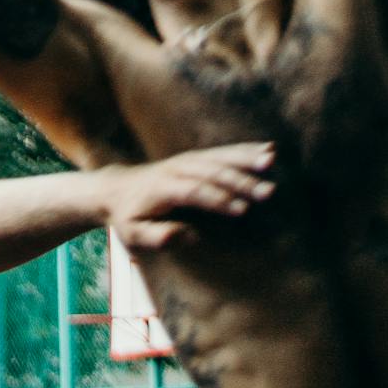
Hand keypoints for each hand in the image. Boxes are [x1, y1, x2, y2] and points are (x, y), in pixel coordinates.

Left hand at [107, 143, 277, 251]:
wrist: (115, 188)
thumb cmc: (127, 216)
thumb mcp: (132, 232)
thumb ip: (157, 236)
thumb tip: (189, 237)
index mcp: (162, 188)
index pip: (194, 192)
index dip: (217, 200)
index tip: (242, 210)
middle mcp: (177, 169)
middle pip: (212, 172)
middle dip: (241, 182)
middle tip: (268, 193)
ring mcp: (187, 160)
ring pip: (221, 157)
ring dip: (248, 158)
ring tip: (272, 161)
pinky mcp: (196, 157)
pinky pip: (224, 152)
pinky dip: (246, 149)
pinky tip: (270, 149)